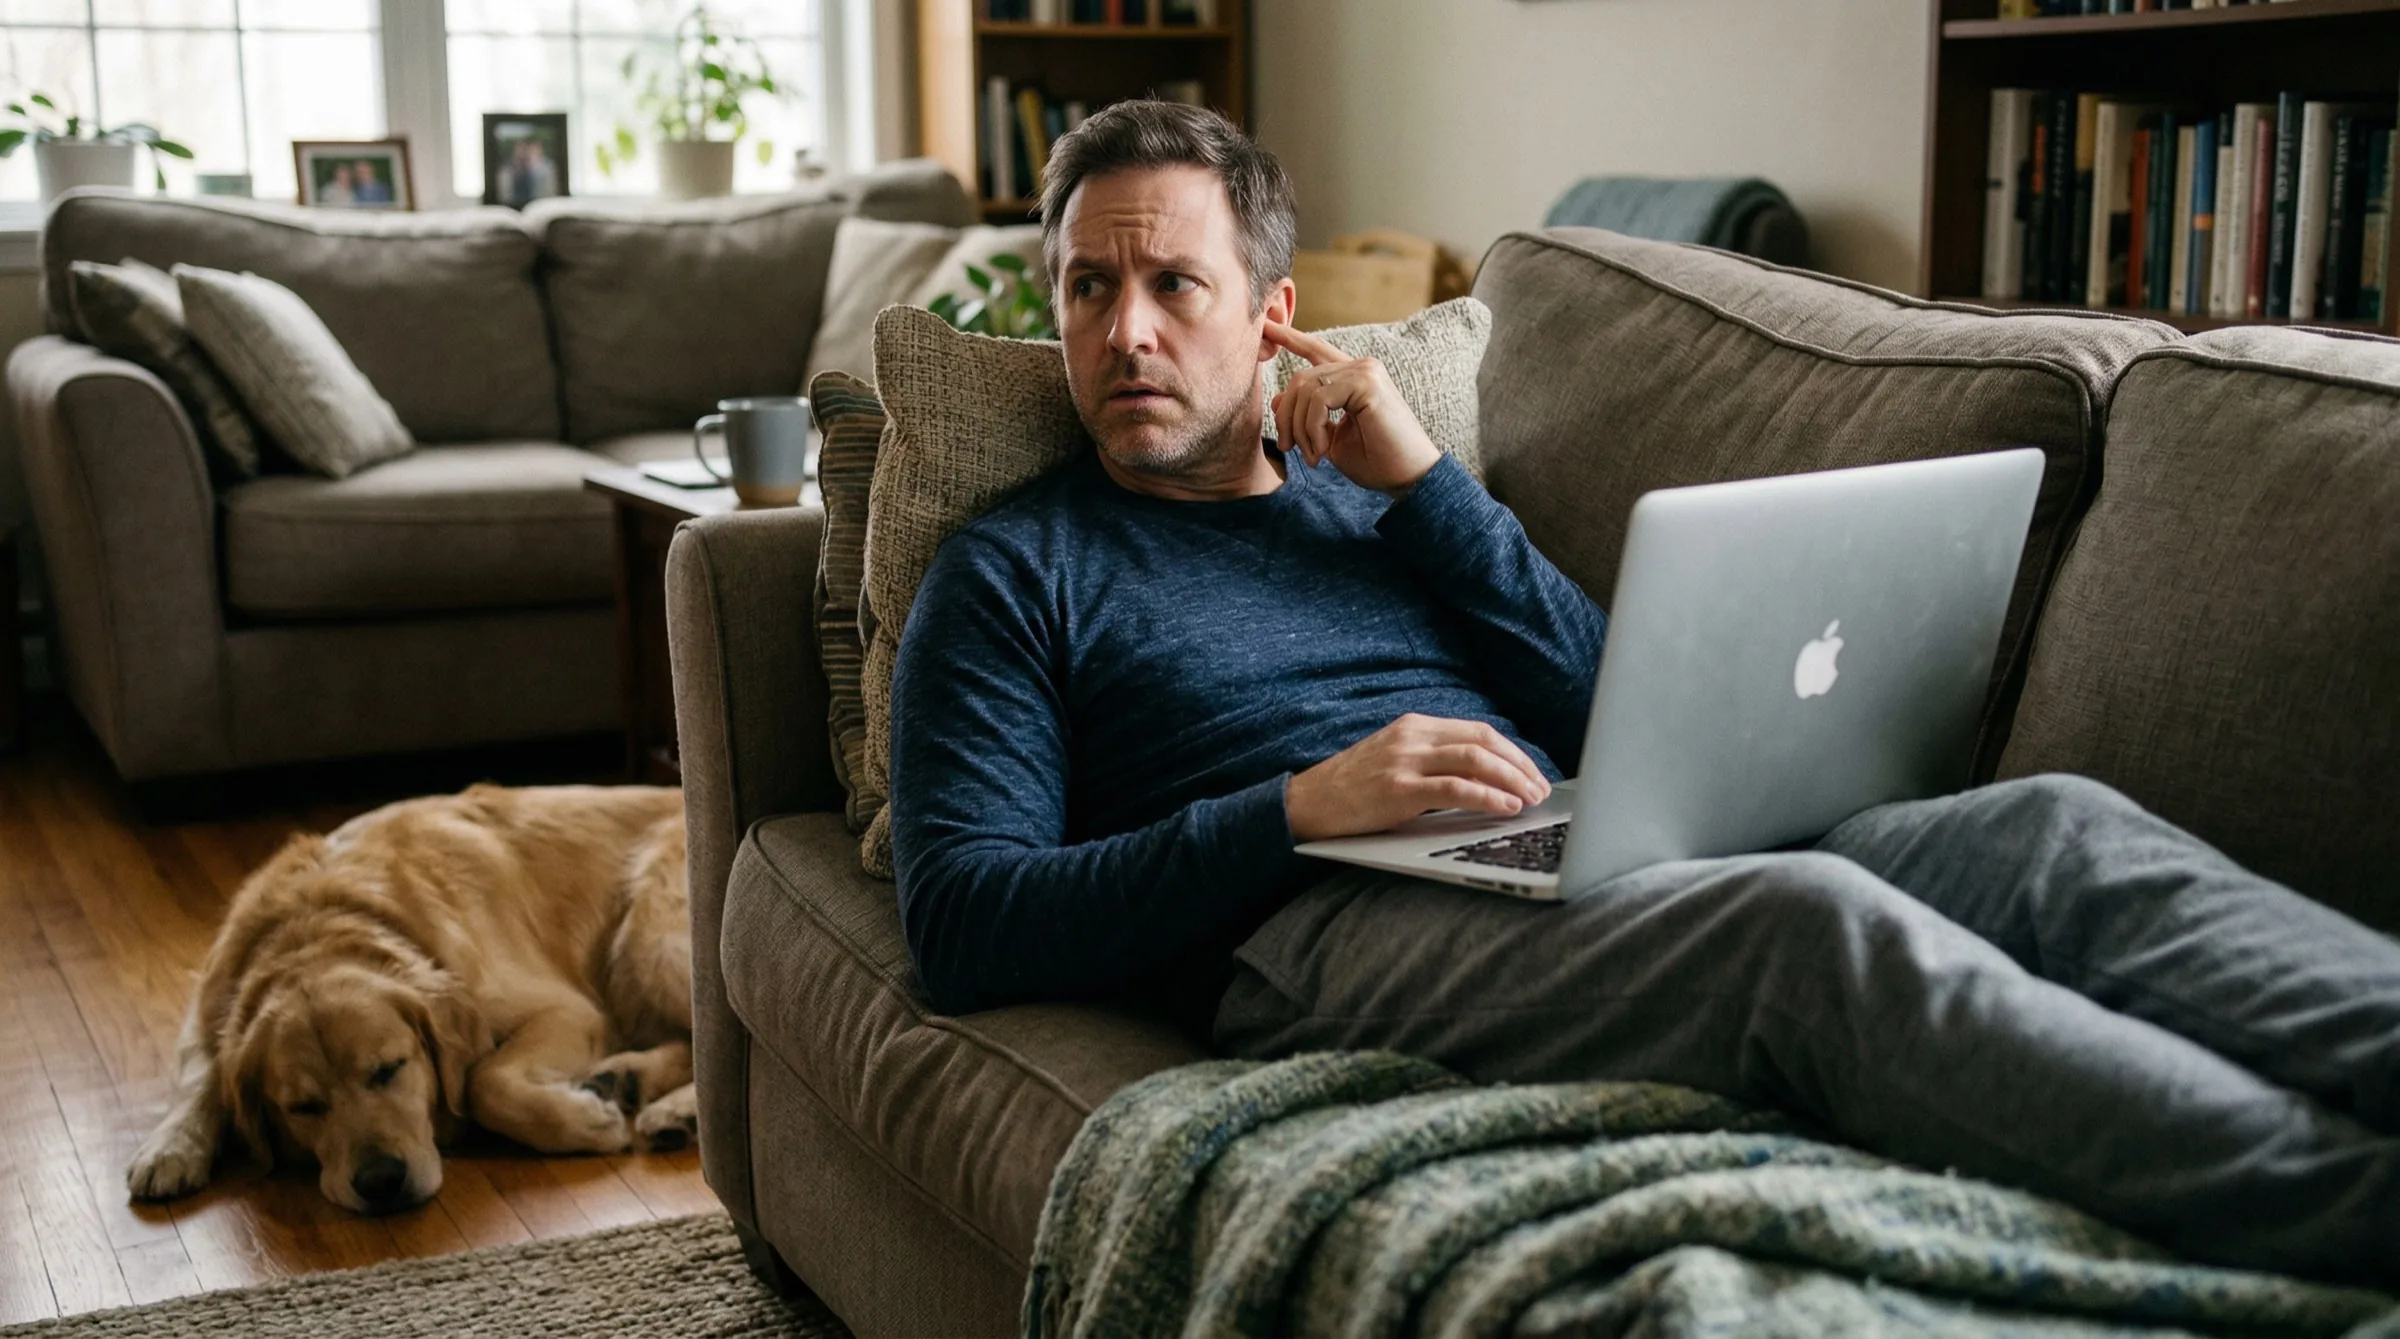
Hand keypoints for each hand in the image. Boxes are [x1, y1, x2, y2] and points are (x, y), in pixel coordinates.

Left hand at [1264, 320, 1442, 495]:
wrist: (1409, 479)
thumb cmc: (1376, 462)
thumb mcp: (1329, 439)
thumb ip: (1306, 416)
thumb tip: (1277, 399)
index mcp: (1353, 378)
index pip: (1315, 350)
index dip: (1289, 338)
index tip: (1265, 328)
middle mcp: (1361, 367)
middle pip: (1300, 378)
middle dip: (1286, 416)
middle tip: (1290, 448)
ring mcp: (1366, 371)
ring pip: (1306, 388)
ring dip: (1300, 428)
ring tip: (1313, 456)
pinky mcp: (1368, 382)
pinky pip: (1319, 398)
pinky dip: (1313, 428)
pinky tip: (1324, 449)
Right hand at [1285, 714, 1552, 842]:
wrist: (1307, 803)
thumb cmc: (1353, 789)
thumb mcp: (1395, 762)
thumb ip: (1433, 762)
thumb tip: (1485, 780)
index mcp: (1415, 726)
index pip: (1478, 731)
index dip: (1513, 753)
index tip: (1534, 774)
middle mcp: (1413, 736)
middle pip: (1483, 741)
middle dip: (1520, 766)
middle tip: (1541, 790)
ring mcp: (1405, 760)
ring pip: (1475, 759)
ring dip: (1512, 780)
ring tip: (1531, 799)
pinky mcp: (1399, 789)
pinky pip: (1455, 788)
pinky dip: (1488, 796)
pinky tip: (1506, 807)